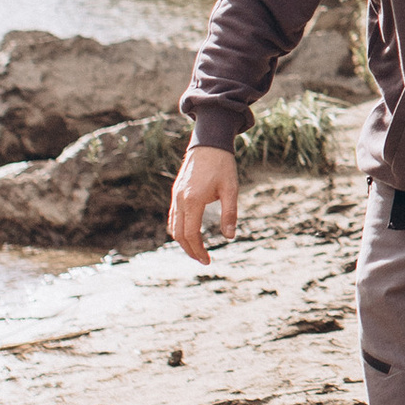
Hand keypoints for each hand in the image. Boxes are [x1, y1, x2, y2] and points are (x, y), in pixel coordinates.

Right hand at [168, 144, 238, 261]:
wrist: (208, 143)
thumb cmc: (222, 165)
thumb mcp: (231, 189)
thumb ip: (229, 214)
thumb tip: (229, 237)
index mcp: (193, 200)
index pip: (191, 234)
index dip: (198, 250)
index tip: (208, 261)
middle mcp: (180, 200)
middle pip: (179, 234)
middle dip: (190, 250)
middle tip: (203, 260)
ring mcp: (175, 195)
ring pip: (173, 226)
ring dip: (183, 241)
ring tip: (197, 250)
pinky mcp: (176, 192)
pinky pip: (173, 216)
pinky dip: (179, 229)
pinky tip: (190, 233)